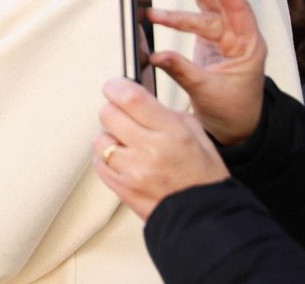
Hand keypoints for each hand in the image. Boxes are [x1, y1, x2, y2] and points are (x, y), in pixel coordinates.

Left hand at [94, 77, 229, 220]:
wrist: (205, 218)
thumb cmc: (204, 178)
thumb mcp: (198, 137)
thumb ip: (169, 114)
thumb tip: (142, 100)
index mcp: (171, 134)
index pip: (130, 98)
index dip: (117, 86)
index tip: (116, 85)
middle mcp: (148, 151)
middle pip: (108, 114)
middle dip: (114, 109)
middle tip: (124, 115)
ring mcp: (132, 172)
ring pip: (100, 139)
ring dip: (110, 137)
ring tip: (129, 144)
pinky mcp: (121, 188)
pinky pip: (99, 163)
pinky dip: (107, 158)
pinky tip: (125, 160)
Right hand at [148, 0, 267, 144]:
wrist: (238, 128)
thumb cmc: (233, 112)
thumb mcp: (207, 92)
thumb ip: (181, 70)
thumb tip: (156, 54)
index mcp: (249, 45)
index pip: (236, 6)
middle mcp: (239, 36)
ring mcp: (225, 37)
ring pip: (207, 4)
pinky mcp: (211, 42)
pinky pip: (196, 19)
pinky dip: (181, 9)